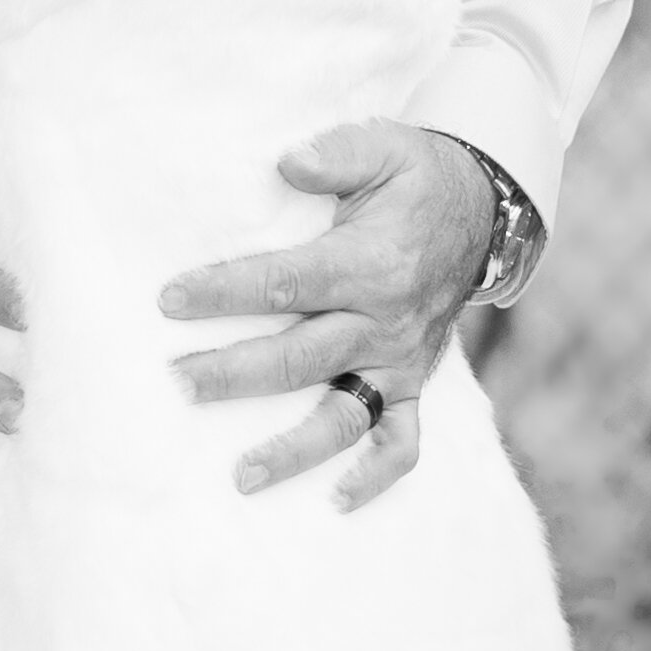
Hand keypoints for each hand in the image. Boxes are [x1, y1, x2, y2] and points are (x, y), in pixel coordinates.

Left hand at [159, 120, 493, 513]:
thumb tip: (286, 163)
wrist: (480, 213)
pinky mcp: (413, 386)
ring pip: (344, 416)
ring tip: (240, 476)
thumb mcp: (383, 146)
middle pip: (301, 357)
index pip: (287, 282)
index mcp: (370, 263)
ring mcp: (400, 362)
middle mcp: (385, 323)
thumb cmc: (414, 177)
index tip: (169, 300)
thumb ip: (335, 155)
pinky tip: (335, 504)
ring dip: (293, 450)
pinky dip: (375, 478)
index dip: (226, 290)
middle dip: (235, 374)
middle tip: (176, 383)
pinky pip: (402, 445)